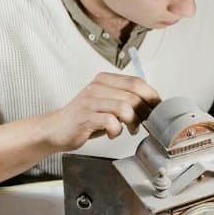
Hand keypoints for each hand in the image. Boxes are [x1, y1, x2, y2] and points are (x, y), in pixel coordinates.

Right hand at [42, 72, 161, 151]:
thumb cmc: (84, 118)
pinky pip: (111, 122)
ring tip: (129, 130)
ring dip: (132, 122)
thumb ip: (124, 99)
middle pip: (133, 95)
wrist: (56, 129)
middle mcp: (97, 87)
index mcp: (104, 80)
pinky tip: (112, 134)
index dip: (151, 96)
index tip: (157, 109)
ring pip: (125, 107)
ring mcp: (90, 101)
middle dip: (144, 112)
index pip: (136, 82)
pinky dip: (116, 131)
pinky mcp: (85, 116)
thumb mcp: (106, 103)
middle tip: (144, 123)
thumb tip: (151, 105)